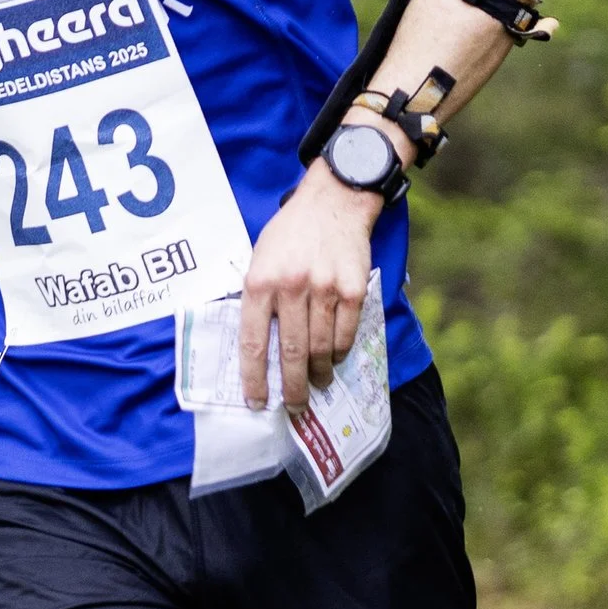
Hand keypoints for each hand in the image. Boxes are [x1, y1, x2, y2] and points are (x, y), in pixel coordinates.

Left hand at [240, 165, 378, 409]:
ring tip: (316, 384)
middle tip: (294, 408)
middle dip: (292, 388)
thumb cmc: (290, 233)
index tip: (258, 402)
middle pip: (291, 353)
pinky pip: (346, 333)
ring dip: (318, 374)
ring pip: (320, 348)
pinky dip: (339, 352)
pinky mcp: (353, 289)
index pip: (253, 342)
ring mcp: (325, 288)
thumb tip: (259, 347)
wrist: (333, 201)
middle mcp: (291, 287)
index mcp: (260, 282)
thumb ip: (257, 298)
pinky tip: (333, 358)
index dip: (255, 379)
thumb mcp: (259, 258)